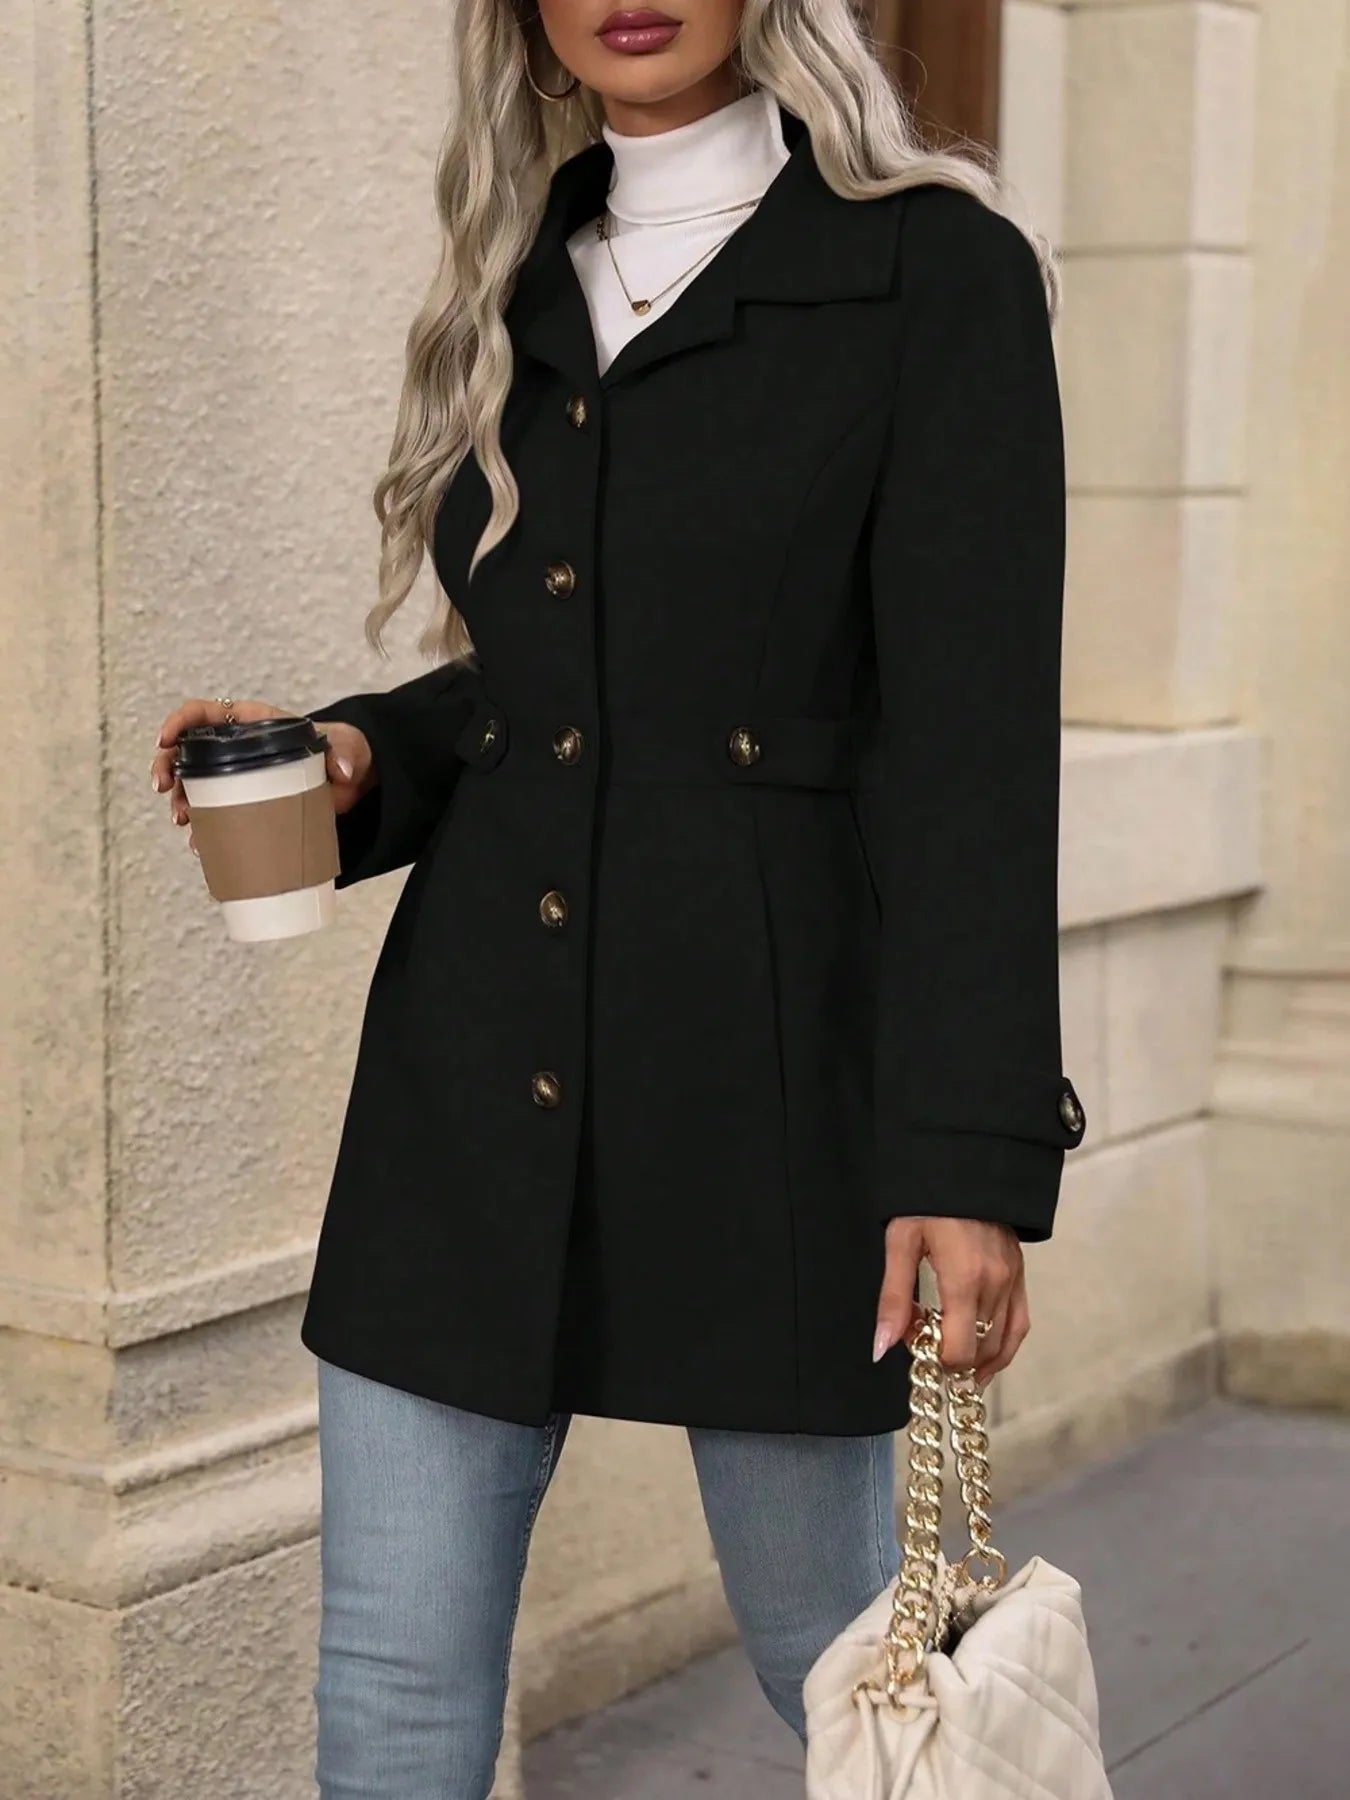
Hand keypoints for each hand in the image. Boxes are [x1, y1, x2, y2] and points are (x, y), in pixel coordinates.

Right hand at [151, 697, 373, 851]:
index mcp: (250, 722)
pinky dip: (203, 827)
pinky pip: (214, 812)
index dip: (178, 722)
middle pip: (186, 750)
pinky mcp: (243, 803)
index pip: (202, 713)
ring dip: (180, 801)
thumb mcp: (345, 746)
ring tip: (183, 821)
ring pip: (193, 783)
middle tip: (163, 789)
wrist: (348, 783)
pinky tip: (200, 843)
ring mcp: (235, 776)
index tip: (166, 740)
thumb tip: (342, 770)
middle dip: (166, 767)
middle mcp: (235, 747)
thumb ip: (344, 753)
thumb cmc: (339, 752)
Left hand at [873, 1216, 1028, 1388]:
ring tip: (952, 1363)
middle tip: (925, 1341)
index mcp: (964, 1278)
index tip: (914, 1340)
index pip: (959, 1350)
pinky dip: (1004, 1347)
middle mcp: (995, 1284)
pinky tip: (985, 1358)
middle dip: (951, 1357)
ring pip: (1002, 1343)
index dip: (934, 1359)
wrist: (963, 1165)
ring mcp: (1012, 1280)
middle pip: (979, 1351)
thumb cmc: (927, 1201)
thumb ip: (894, 1299)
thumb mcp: (901, 1243)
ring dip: (977, 1359)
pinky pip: (1019, 1324)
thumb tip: (881, 1346)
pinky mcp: (1020, 1274)